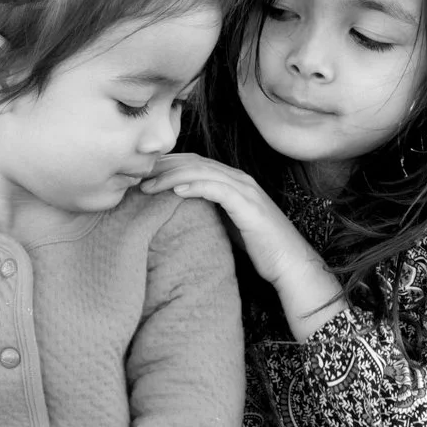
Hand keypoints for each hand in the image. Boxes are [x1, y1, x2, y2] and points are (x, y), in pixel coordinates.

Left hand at [141, 154, 345, 339]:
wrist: (290, 264)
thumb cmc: (261, 248)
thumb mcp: (229, 224)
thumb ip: (210, 211)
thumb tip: (180, 210)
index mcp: (233, 182)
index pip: (194, 163)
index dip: (167, 165)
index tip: (142, 174)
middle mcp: (239, 180)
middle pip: (194, 162)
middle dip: (163, 166)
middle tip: (136, 174)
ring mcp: (245, 190)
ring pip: (201, 172)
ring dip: (171, 176)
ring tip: (147, 184)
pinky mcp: (248, 205)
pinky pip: (217, 189)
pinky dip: (195, 186)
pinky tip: (175, 191)